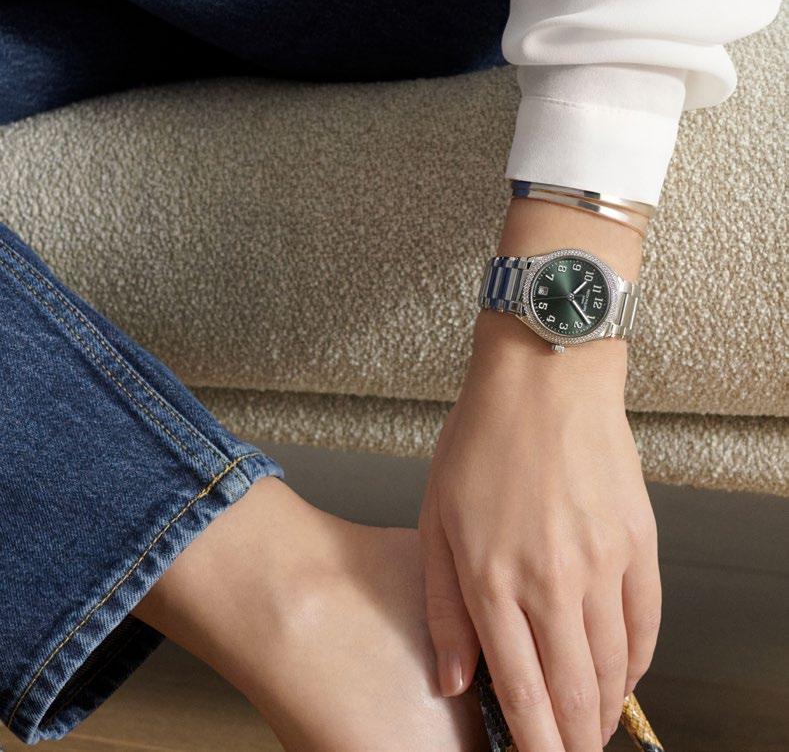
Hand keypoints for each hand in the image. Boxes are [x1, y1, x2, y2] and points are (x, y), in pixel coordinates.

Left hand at [418, 312, 660, 750]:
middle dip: (573, 740)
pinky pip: (645, 622)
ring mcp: (603, 564)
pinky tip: (623, 674)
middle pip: (573, 692)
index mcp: (493, 579)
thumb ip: (443, 607)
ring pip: (613, 666)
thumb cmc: (482, 441)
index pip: (521, 692)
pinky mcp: (638, 542)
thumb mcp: (436, 520)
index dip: (533, 743)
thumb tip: (452, 679)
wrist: (544, 380)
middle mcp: (553, 583)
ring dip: (604, 708)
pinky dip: (637, 661)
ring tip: (592, 726)